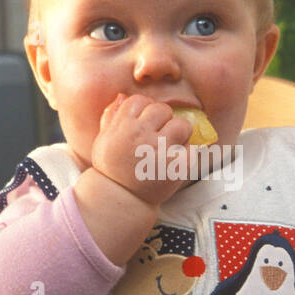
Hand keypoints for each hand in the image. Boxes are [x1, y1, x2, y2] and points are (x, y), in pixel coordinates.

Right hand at [90, 93, 192, 207]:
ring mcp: (160, 150)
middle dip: (162, 120)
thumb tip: (122, 95)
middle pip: (163, 109)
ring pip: (183, 125)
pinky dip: (186, 154)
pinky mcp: (176, 165)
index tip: (143, 125)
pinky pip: (191, 148)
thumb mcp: (103, 140)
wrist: (120, 198)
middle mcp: (141, 134)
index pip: (141, 101)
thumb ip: (111, 116)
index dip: (144, 111)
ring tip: (170, 147)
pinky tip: (174, 162)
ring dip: (179, 134)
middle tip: (158, 137)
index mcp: (122, 125)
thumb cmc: (111, 168)